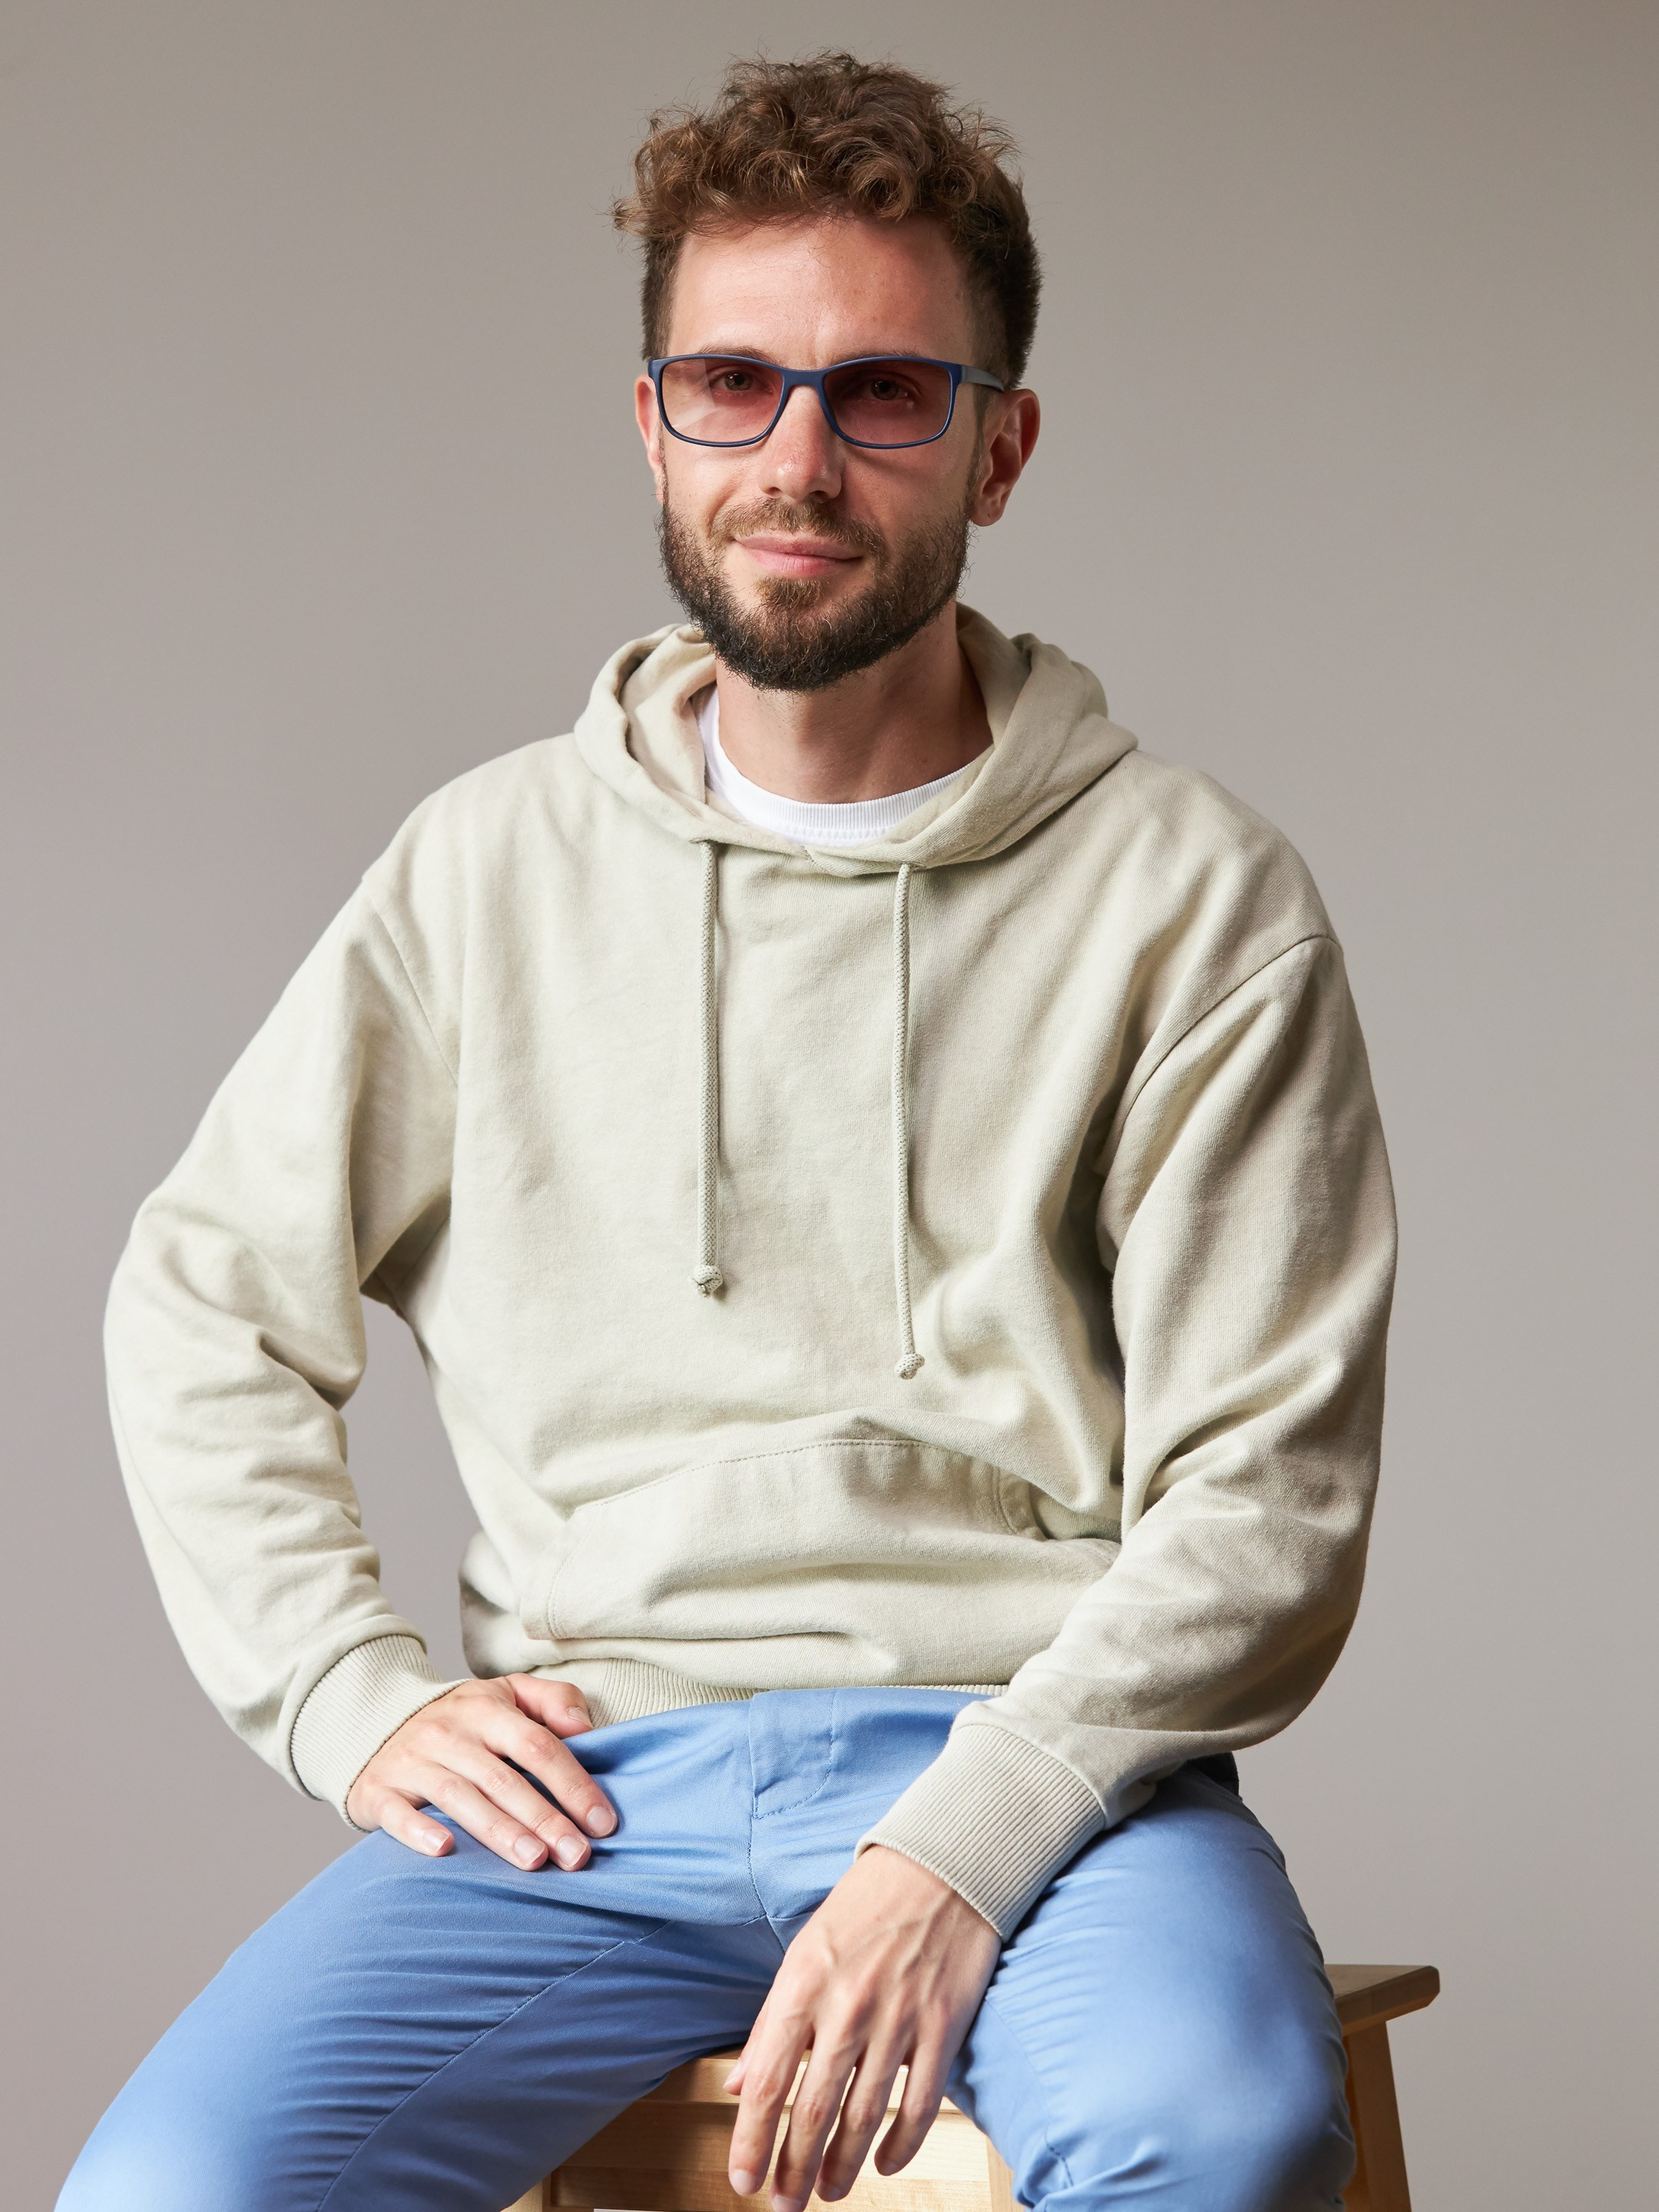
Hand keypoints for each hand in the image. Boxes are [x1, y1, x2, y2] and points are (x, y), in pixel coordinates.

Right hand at [345, 1674, 615, 1870]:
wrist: (379, 1724)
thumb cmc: (464, 1720)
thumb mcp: (508, 1694)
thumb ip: (554, 1701)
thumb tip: (587, 1729)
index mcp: (487, 1709)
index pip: (538, 1745)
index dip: (573, 1784)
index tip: (603, 1822)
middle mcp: (449, 1733)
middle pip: (504, 1779)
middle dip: (545, 1819)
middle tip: (576, 1856)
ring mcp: (412, 1761)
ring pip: (460, 1798)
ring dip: (500, 1832)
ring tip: (534, 1861)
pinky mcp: (379, 1791)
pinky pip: (398, 1813)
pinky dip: (419, 1831)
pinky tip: (445, 1851)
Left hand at [725, 1845, 1000, 2211]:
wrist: (940, 1865)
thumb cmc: (867, 1904)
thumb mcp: (803, 1950)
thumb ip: (772, 2021)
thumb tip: (739, 2083)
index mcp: (803, 1984)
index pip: (767, 2083)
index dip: (751, 2141)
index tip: (743, 2179)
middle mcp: (847, 2008)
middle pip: (812, 2112)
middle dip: (793, 2170)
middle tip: (783, 2204)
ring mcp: (898, 2020)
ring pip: (863, 2118)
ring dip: (841, 2167)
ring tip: (828, 2192)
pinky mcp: (942, 2027)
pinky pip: (918, 2106)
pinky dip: (900, 2146)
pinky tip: (884, 2164)